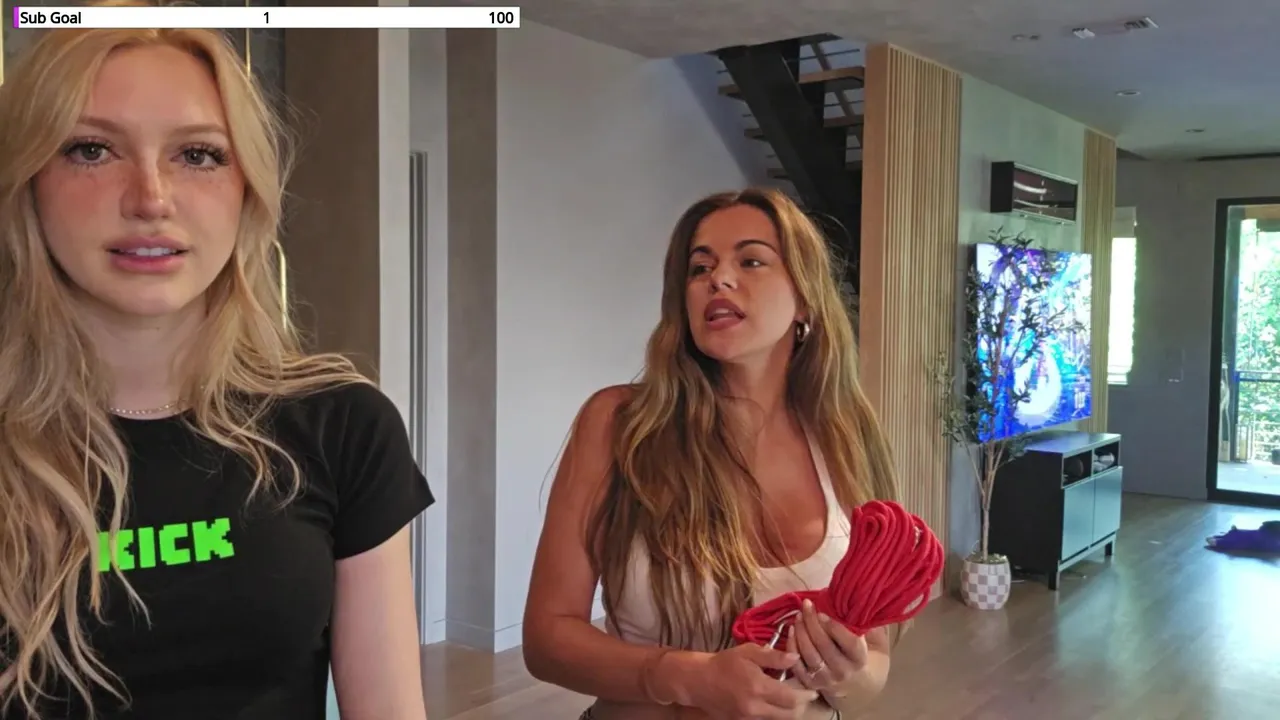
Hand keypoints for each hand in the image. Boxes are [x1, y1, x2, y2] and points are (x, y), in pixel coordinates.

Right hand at [670, 643, 818, 718]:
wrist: (697, 681)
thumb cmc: (724, 663)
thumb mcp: (748, 652)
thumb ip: (773, 656)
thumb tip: (795, 658)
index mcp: (759, 688)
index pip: (792, 699)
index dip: (806, 696)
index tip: (813, 690)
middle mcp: (755, 707)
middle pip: (789, 715)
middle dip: (800, 706)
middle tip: (803, 695)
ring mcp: (748, 718)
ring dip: (787, 711)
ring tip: (788, 698)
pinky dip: (773, 713)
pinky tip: (771, 701)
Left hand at [783, 598, 867, 697]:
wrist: (858, 685)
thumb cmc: (866, 656)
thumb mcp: (876, 642)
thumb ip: (867, 625)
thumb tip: (856, 602)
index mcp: (860, 660)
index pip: (849, 644)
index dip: (835, 627)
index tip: (822, 612)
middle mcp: (843, 672)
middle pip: (824, 645)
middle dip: (812, 622)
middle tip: (806, 605)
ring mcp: (826, 679)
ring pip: (809, 654)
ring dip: (801, 631)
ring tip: (799, 615)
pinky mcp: (811, 683)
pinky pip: (797, 665)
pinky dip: (792, 646)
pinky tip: (792, 629)